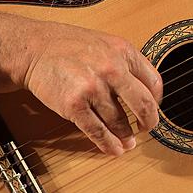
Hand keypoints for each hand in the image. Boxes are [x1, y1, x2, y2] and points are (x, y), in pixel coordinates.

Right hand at [0, 12, 162, 155]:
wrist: (36, 48)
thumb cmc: (71, 45)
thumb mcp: (107, 43)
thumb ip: (127, 62)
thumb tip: (145, 88)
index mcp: (124, 52)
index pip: (153, 82)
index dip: (157, 101)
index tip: (154, 109)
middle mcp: (112, 69)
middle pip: (143, 104)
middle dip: (149, 122)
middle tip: (147, 128)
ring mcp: (93, 88)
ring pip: (119, 121)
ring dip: (126, 136)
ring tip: (129, 142)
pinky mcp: (74, 105)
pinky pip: (97, 130)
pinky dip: (108, 144)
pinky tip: (114, 149)